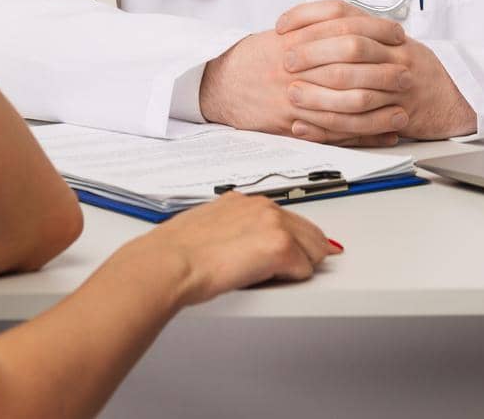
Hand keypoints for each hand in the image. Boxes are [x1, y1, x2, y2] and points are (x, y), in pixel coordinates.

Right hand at [130, 192, 338, 306]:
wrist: (169, 263)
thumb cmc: (176, 252)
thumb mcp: (207, 227)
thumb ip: (233, 229)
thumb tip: (242, 244)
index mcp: (245, 201)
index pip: (289, 219)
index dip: (297, 241)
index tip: (300, 252)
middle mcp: (263, 206)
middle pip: (310, 232)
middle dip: (304, 254)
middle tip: (284, 272)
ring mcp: (274, 224)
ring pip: (314, 250)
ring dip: (297, 267)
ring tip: (267, 276)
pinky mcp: (280, 247)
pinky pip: (304, 271)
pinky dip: (290, 280)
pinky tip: (265, 280)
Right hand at [197, 7, 407, 137]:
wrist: (220, 82)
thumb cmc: (254, 59)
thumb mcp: (283, 34)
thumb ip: (315, 25)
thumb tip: (355, 20)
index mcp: (295, 40)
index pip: (343, 28)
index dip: (375, 31)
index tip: (397, 34)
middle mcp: (296, 67)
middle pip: (348, 68)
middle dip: (382, 72)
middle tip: (407, 74)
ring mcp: (293, 97)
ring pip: (342, 106)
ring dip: (377, 110)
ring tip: (402, 111)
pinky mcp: (290, 123)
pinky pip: (330, 133)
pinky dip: (359, 136)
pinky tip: (380, 135)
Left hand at [277, 0, 477, 141]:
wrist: (452, 93)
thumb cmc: (410, 66)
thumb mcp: (384, 39)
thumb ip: (353, 29)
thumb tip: (304, 23)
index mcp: (383, 31)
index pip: (343, 13)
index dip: (309, 16)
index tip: (282, 25)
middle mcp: (393, 54)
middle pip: (351, 46)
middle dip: (315, 53)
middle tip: (287, 60)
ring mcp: (398, 85)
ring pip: (357, 87)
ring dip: (319, 92)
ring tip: (292, 93)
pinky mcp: (399, 114)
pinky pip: (362, 123)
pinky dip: (329, 126)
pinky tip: (304, 126)